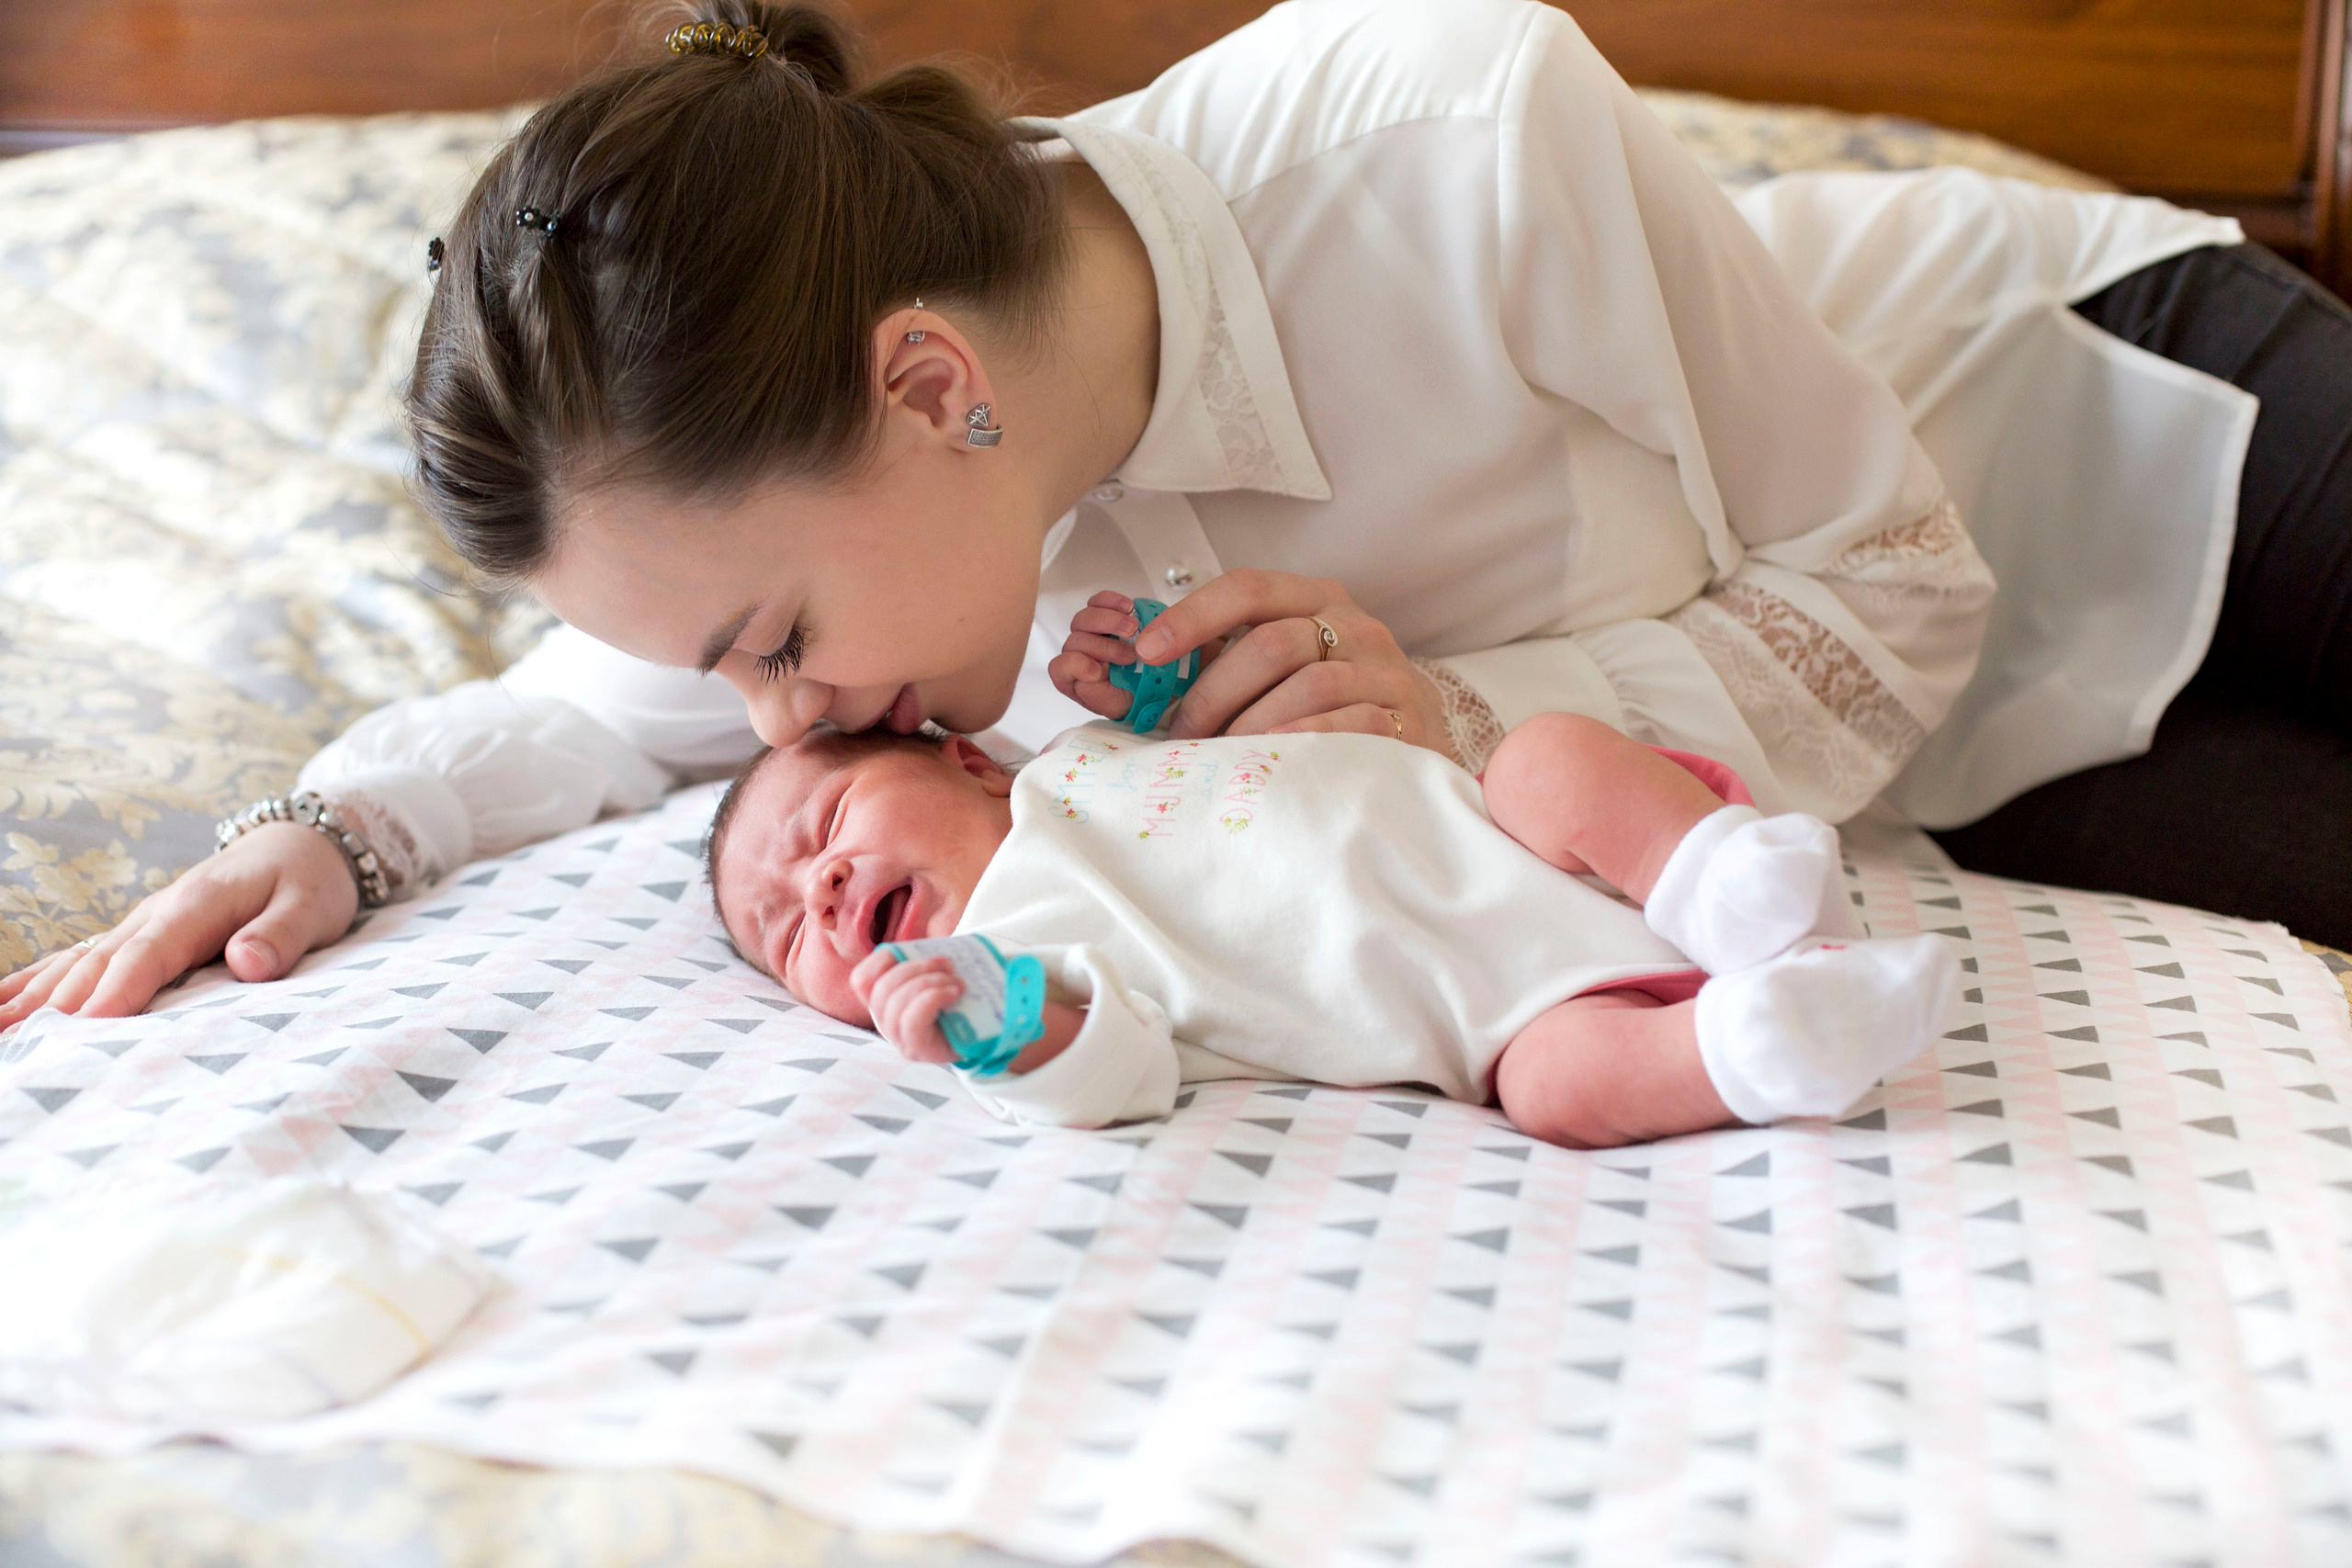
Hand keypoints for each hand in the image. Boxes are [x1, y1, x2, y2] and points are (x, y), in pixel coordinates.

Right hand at [0, 823, 359, 1030]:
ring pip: (78, 963)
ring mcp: (140, 924)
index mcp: (197, 905)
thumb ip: (281, 935)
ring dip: (34, 997)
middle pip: (100, 962)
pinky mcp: (137, 935)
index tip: (88, 1025)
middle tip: (26, 1048)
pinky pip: (80, 959)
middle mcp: (156, 913)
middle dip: (59, 1005)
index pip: (151, 953)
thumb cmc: (308, 881)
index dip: (119, 989)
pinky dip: (38, 981)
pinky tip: (1, 1008)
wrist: (298, 845)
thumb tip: (248, 963)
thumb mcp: (312, 905)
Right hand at [850, 949, 959, 1064]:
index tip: (914, 951)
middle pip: (883, 988)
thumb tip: (928, 947)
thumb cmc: (959, 1002)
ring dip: (930, 983)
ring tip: (957, 982)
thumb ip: (925, 962)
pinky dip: (933, 998)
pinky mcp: (914, 1049)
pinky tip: (954, 993)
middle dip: (918, 968)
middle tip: (949, 964)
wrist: (980, 1036)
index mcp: (883, 999)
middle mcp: (884, 1020)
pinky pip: (911, 1021)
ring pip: (896, 1002)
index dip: (881, 960)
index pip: (862, 980)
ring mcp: (897, 1038)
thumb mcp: (938, 975)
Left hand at [1048, 590, 1229, 726]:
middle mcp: (1093, 660)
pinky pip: (1099, 601)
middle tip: (1128, 653)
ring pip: (1082, 620)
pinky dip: (1109, 601)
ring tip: (1132, 626)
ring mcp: (1103, 636)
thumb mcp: (1143, 706)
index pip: (1063, 673)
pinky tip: (1129, 607)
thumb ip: (1113, 699)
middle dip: (1098, 646)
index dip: (1074, 668)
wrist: (1201, 675)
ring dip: (1105, 621)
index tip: (1097, 670)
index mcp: (1093, 686)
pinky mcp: (1118, 615)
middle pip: (1072, 643)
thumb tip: (1087, 681)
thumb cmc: (1172, 695)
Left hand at [1052, 572, 1451, 756]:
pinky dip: (1299, 741)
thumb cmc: (1333, 703)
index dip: (1193, 616)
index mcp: (1315, 599)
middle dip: (1214, 691)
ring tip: (1222, 756)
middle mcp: (1355, 626)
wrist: (1419, 737)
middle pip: (1270, 642)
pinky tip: (1271, 760)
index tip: (1147, 651)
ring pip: (1306, 685)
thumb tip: (1142, 666)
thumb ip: (1226, 657)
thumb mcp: (1285, 666)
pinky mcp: (1405, 718)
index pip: (1248, 588)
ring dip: (1251, 725)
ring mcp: (1384, 671)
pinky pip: (1344, 725)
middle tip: (1182, 732)